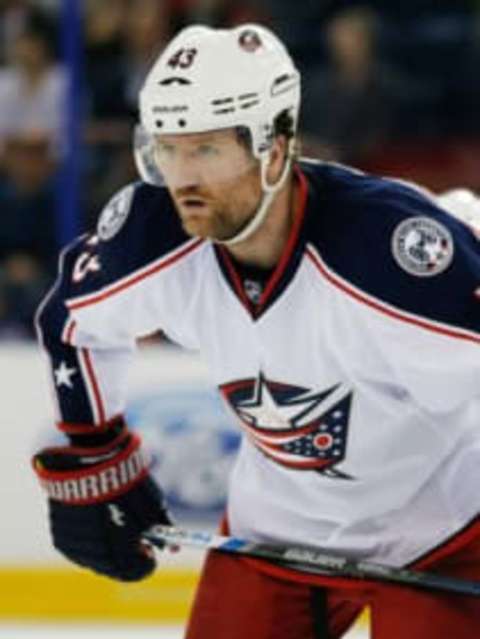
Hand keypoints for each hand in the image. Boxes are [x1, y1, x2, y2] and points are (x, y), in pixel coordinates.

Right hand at [33, 419, 171, 580]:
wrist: (88, 460)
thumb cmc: (126, 481)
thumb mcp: (152, 504)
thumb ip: (163, 530)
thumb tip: (174, 548)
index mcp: (120, 551)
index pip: (135, 572)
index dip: (145, 563)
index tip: (149, 551)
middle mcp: (95, 555)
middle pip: (113, 569)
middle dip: (126, 556)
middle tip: (133, 537)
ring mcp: (75, 547)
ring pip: (95, 559)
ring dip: (106, 549)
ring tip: (112, 520)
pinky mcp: (59, 537)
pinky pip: (78, 548)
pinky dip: (89, 540)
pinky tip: (96, 519)